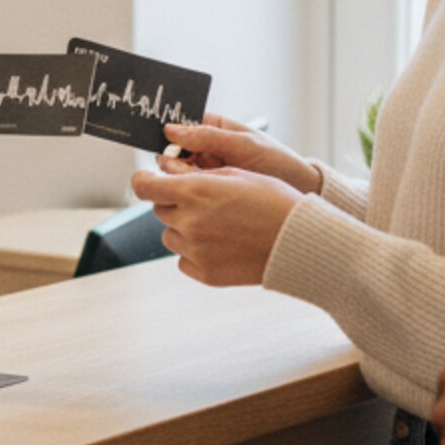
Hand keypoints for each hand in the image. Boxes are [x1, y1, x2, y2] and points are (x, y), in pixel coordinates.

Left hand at [130, 163, 302, 285]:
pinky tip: (221, 244)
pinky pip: (184, 259)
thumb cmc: (274, 200)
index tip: (149, 180)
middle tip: (204, 202)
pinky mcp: (205, 274)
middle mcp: (189, 222)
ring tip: (217, 224)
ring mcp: (196, 251)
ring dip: (184, 228)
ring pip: (170, 235)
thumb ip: (196, 173)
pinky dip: (195, 252)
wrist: (301, 241)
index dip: (144, 181)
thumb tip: (168, 171)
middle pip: (159, 209)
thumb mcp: (236, 173)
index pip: (143, 186)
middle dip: (175, 203)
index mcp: (194, 192)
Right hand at [158, 116, 322, 191]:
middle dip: (173, 160)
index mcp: (214, 129)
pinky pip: (190, 191)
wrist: (300, 192)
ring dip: (180, 178)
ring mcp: (208, 173)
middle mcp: (207, 149)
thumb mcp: (244, 145)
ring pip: (179, 174)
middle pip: (175, 152)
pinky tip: (194, 197)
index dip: (169, 132)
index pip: (181, 126)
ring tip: (194, 183)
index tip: (159, 140)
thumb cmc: (277, 162)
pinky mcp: (211, 194)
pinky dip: (188, 194)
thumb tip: (170, 130)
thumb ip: (208, 136)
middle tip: (181, 168)